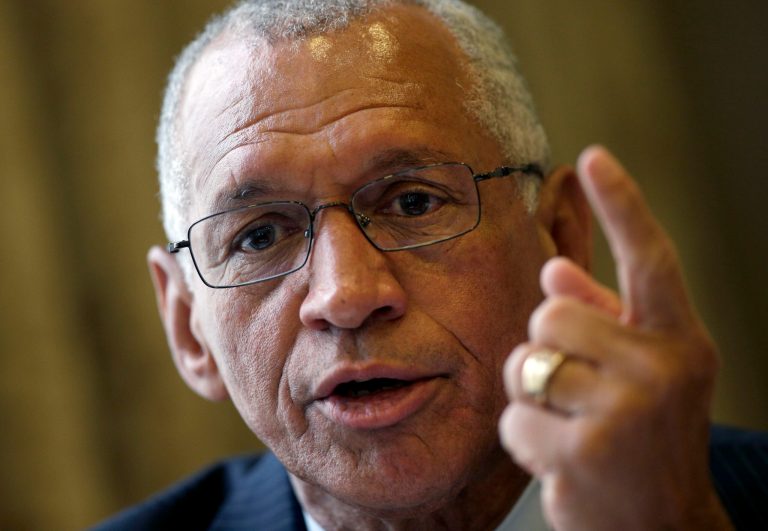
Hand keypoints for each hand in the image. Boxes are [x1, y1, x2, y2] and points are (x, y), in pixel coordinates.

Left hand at [498, 146, 731, 529]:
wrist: (662, 527)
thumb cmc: (640, 437)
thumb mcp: (637, 373)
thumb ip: (601, 318)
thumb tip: (554, 272)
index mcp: (679, 341)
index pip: (650, 259)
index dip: (622, 203)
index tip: (593, 155)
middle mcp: (662, 369)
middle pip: (549, 314)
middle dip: (547, 349)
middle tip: (575, 390)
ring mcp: (626, 412)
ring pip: (523, 363)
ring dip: (531, 395)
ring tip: (570, 425)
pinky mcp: (585, 453)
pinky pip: (513, 417)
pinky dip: (523, 439)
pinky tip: (560, 459)